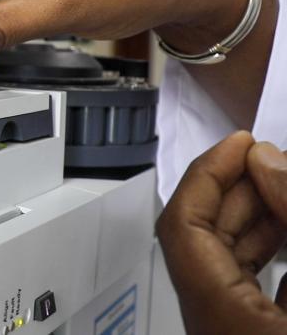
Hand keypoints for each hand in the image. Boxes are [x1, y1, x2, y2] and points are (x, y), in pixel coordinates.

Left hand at [157, 131, 286, 333]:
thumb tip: (267, 162)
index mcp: (220, 317)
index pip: (182, 226)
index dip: (207, 174)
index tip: (239, 143)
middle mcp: (216, 328)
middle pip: (204, 240)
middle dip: (238, 190)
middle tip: (274, 158)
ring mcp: (233, 331)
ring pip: (228, 263)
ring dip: (257, 218)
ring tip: (285, 183)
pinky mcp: (254, 333)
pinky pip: (247, 286)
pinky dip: (265, 250)